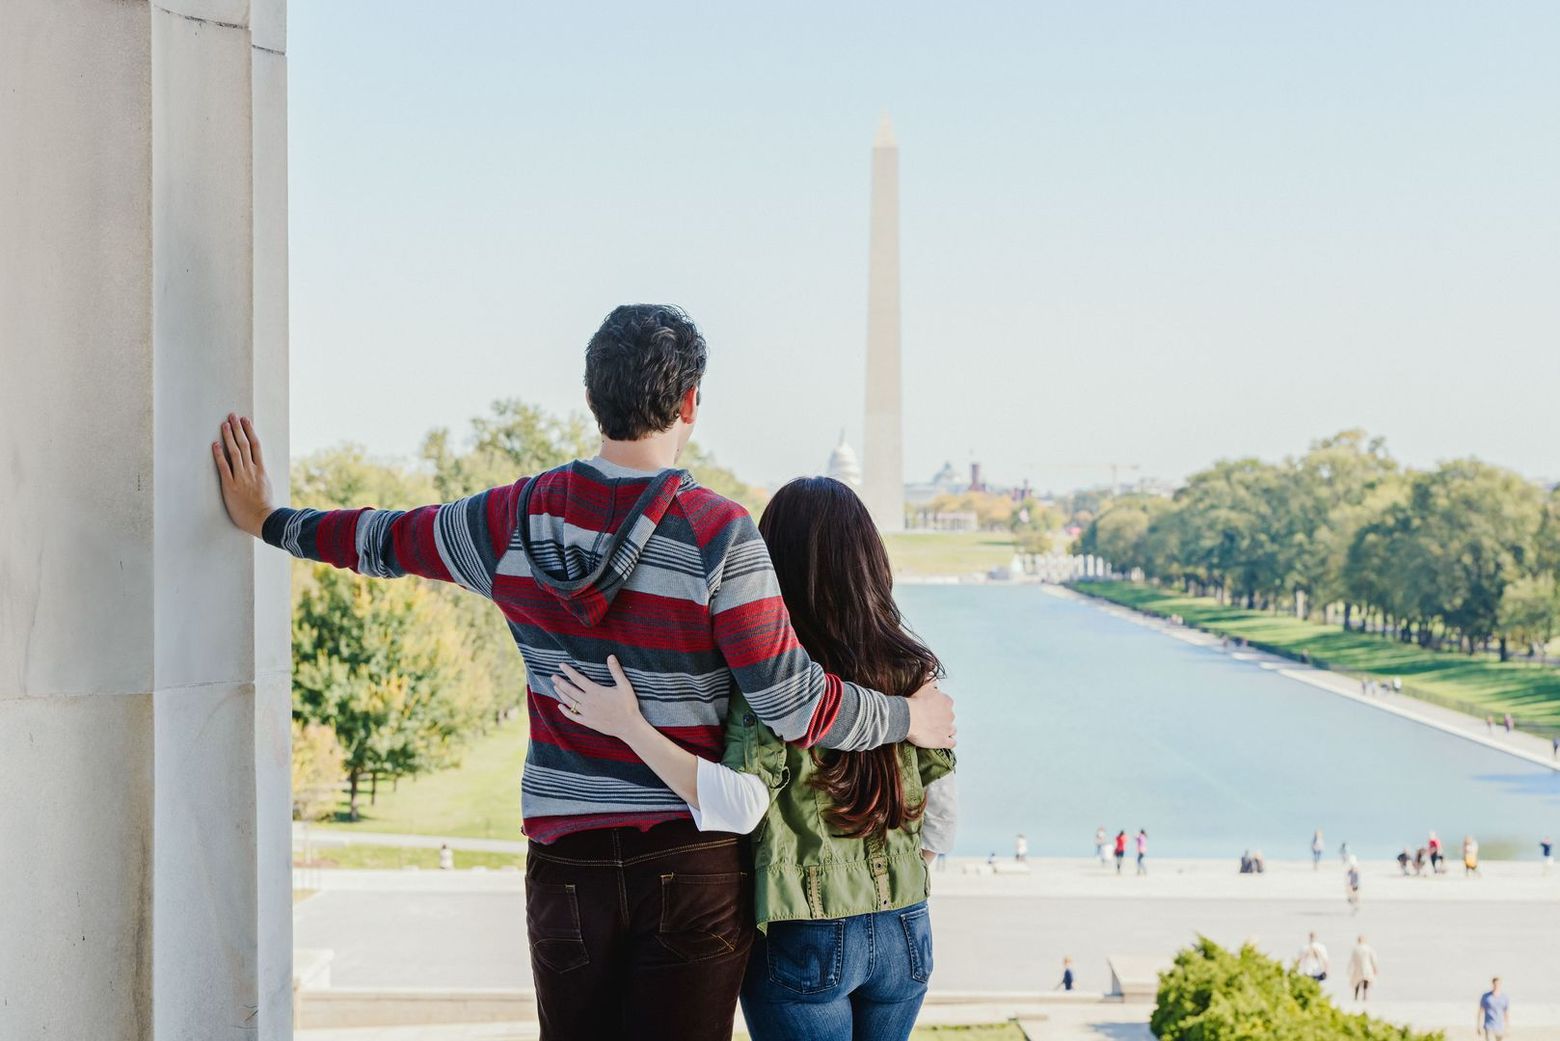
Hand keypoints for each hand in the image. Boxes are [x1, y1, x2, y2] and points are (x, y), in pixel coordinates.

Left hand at [213, 414, 273, 536]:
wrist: (264, 519)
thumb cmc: (265, 508)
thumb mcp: (266, 488)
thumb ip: (261, 477)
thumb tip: (257, 470)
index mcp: (261, 471)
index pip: (256, 446)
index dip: (250, 432)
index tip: (246, 421)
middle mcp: (252, 470)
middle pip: (245, 444)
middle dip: (238, 429)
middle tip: (232, 416)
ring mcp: (242, 477)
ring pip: (235, 452)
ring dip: (229, 437)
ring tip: (224, 424)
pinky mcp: (231, 485)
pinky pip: (224, 467)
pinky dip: (219, 455)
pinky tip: (215, 444)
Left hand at [552, 657, 646, 740]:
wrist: (628, 726)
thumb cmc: (628, 704)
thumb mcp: (624, 685)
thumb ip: (616, 671)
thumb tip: (610, 656)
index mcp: (595, 691)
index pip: (578, 679)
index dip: (568, 671)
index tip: (561, 665)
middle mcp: (588, 701)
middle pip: (570, 690)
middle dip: (560, 682)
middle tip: (553, 676)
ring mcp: (586, 712)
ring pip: (569, 702)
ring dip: (561, 694)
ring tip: (555, 687)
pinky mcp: (587, 722)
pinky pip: (572, 716)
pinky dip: (564, 711)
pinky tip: (559, 706)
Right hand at [905, 676, 955, 748]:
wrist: (907, 717)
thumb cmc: (914, 699)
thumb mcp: (922, 683)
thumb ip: (929, 675)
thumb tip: (932, 666)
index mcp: (947, 701)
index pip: (947, 704)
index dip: (938, 706)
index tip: (930, 708)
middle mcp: (950, 714)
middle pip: (949, 717)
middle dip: (942, 718)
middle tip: (930, 719)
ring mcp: (948, 729)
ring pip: (952, 730)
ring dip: (945, 730)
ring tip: (935, 731)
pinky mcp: (943, 741)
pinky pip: (951, 743)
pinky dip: (948, 742)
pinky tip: (941, 740)